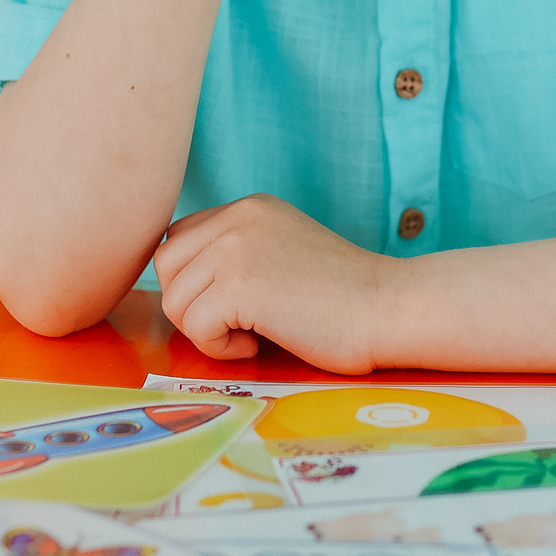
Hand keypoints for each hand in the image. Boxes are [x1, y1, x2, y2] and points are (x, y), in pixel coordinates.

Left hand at [153, 193, 392, 373]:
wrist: (388, 309)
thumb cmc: (343, 297)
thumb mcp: (282, 251)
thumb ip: (237, 253)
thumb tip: (179, 285)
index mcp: (249, 207)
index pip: (180, 238)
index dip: (195, 280)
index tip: (232, 305)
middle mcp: (238, 217)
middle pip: (166, 265)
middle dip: (191, 305)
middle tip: (236, 323)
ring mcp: (236, 248)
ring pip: (174, 299)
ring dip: (206, 329)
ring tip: (252, 334)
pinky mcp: (239, 285)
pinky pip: (195, 327)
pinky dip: (220, 348)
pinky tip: (258, 344)